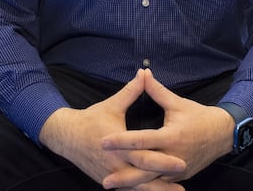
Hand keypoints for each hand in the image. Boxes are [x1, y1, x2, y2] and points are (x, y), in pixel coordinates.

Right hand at [38, 69, 186, 188]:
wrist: (67, 137)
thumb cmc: (91, 119)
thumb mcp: (112, 105)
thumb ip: (131, 91)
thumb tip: (144, 73)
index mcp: (119, 146)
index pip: (144, 155)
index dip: (163, 160)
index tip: (181, 162)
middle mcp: (116, 164)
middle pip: (144, 175)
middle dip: (165, 179)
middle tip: (185, 175)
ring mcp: (112, 175)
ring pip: (138, 187)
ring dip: (158, 190)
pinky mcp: (109, 181)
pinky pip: (129, 189)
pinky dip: (144, 190)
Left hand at [100, 69, 232, 187]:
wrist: (222, 134)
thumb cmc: (198, 116)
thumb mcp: (177, 102)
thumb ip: (157, 90)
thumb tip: (143, 73)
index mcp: (172, 136)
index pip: (142, 140)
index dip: (122, 141)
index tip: (104, 141)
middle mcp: (174, 156)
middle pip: (145, 168)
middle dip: (124, 175)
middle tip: (104, 179)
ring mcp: (178, 170)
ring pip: (151, 180)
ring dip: (131, 184)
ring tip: (110, 185)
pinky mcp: (180, 176)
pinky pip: (159, 183)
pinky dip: (144, 185)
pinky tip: (128, 187)